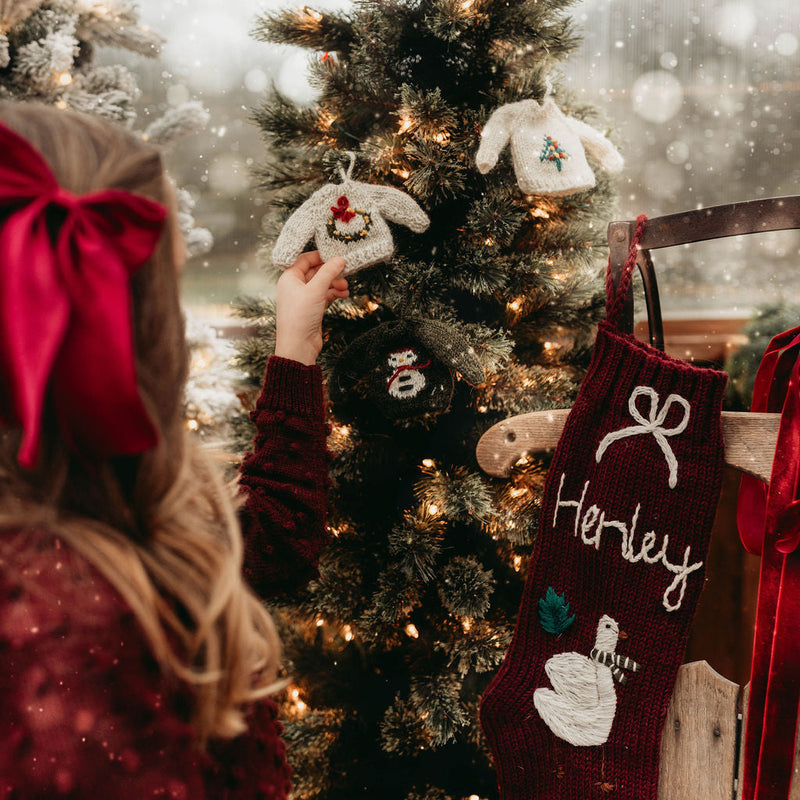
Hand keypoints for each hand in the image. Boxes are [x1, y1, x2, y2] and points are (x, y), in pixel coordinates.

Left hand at [274, 251, 347, 365]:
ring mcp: (304, 298)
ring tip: (345, 287)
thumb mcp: (315, 290)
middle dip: (331, 272)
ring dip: (335, 284)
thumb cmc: (300, 317)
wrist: (298, 345)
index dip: (320, 256)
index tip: (336, 254)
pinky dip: (334, 294)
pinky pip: (325, 295)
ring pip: (322, 284)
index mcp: (289, 278)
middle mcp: (295, 286)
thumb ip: (328, 272)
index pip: (305, 260)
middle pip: (316, 272)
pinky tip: (343, 294)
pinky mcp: (312, 308)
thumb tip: (340, 259)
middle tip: (345, 272)